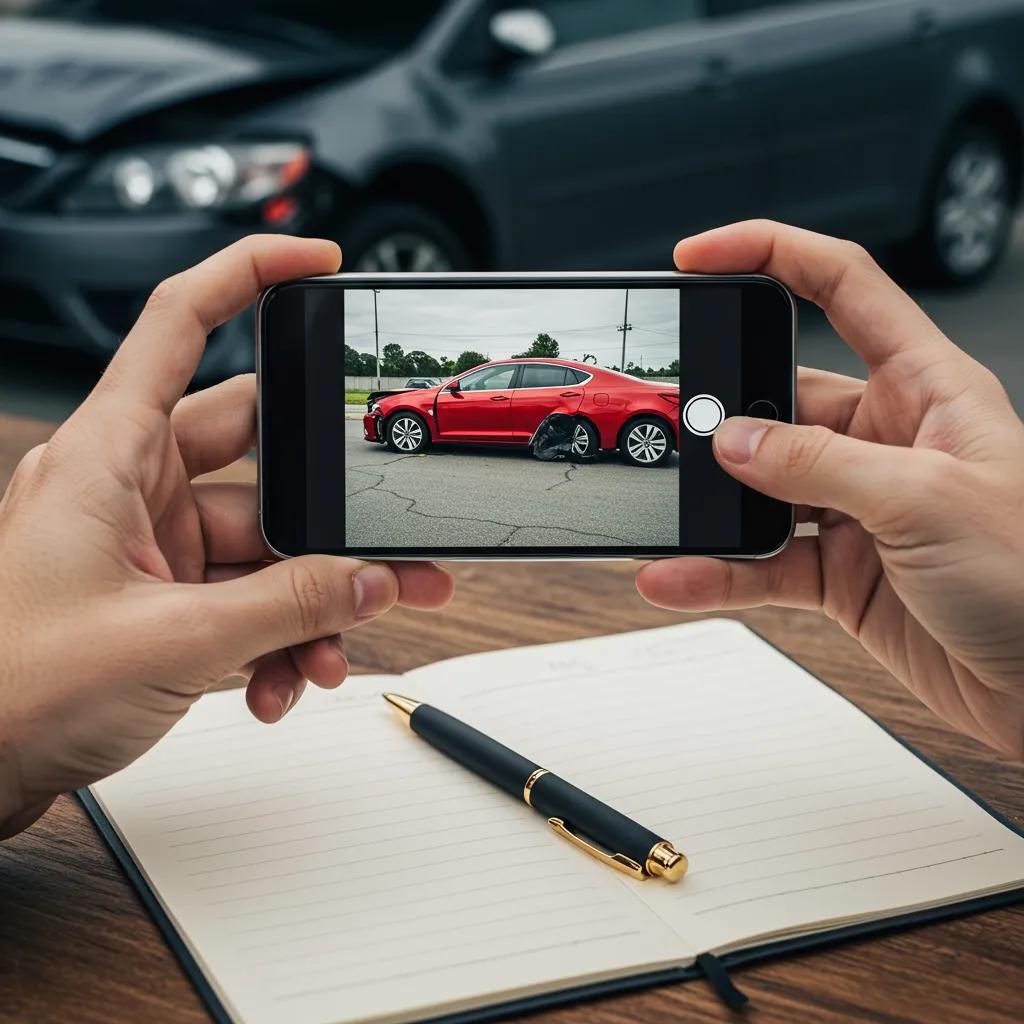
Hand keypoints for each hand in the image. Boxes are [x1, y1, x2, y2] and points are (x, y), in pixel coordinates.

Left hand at [0, 235, 452, 837]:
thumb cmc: (10, 688)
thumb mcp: (169, 640)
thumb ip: (287, 606)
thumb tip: (369, 581)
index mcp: (109, 453)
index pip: (180, 323)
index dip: (250, 275)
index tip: (318, 264)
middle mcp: (132, 485)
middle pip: (262, 457)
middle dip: (332, 513)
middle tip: (394, 546)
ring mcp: (151, 543)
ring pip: (266, 544)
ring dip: (310, 599)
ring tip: (333, 650)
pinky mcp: (164, 595)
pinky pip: (246, 595)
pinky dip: (275, 636)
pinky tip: (279, 681)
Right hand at [637, 220, 1023, 759]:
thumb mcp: (925, 499)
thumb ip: (819, 464)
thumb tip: (736, 440)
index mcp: (925, 387)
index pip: (842, 287)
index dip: (770, 255)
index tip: (701, 257)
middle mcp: (885, 439)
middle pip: (781, 397)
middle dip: (723, 411)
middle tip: (673, 424)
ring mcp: (857, 506)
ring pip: (761, 488)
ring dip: (712, 505)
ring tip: (666, 510)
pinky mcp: (839, 570)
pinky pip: (761, 561)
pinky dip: (718, 569)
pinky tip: (680, 574)